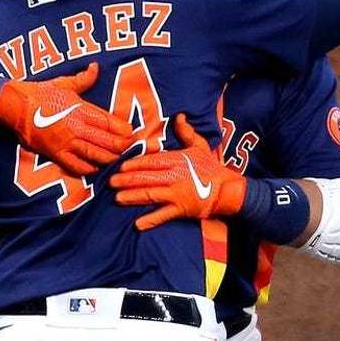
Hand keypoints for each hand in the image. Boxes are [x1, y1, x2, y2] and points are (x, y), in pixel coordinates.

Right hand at [0, 63, 133, 175]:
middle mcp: (76, 127)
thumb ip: (84, 78)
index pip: (109, 122)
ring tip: (117, 159)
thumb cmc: (39, 93)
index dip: (123, 129)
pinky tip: (95, 167)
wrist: (14, 106)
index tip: (131, 133)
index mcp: (80, 109)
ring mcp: (66, 142)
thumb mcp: (64, 83)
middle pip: (106, 140)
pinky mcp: (55, 153)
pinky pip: (76, 165)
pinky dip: (88, 168)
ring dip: (108, 158)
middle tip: (129, 148)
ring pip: (94, 154)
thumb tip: (96, 67)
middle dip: (121, 146)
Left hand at [109, 114, 246, 229]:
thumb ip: (187, 132)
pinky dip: (151, 219)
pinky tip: (138, 224)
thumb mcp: (200, 147)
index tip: (120, 166)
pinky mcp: (182, 210)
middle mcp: (175, 176)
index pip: (151, 161)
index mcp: (177, 161)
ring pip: (150, 195)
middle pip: (146, 178)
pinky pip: (163, 215)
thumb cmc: (212, 168)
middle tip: (111, 182)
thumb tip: (179, 116)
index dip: (135, 164)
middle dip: (127, 180)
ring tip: (117, 199)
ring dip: (133, 197)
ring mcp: (178, 194)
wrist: (228, 190)